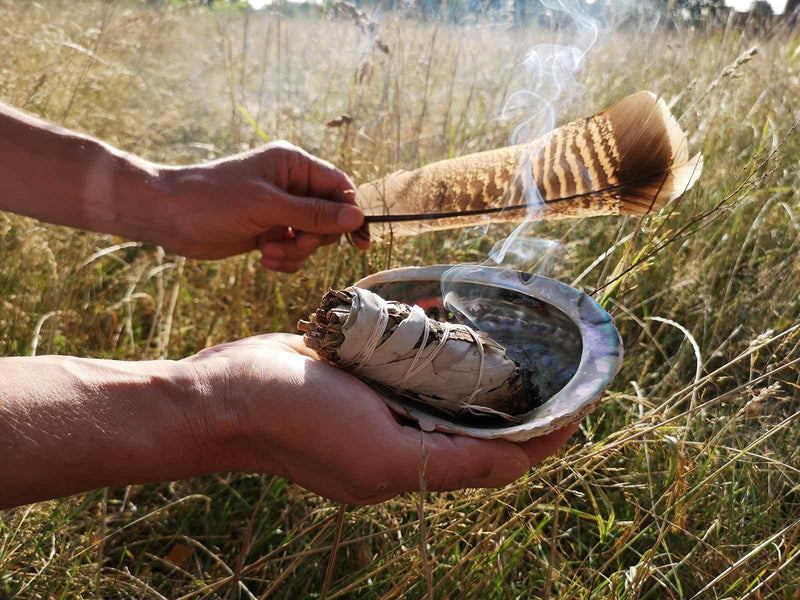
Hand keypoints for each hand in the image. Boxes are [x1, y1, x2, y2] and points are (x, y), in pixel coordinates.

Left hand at [161, 141, 369, 269]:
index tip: (359, 241)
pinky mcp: (268, 230)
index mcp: (293, 164)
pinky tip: (264, 258)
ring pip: (311, 238)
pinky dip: (285, 259)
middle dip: (314, 238)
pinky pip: (294, 250)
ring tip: (270, 253)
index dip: (351, 213)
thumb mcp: (267, 207)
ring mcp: (279, 209)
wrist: (168, 217)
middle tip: (292, 243)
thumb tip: (356, 217)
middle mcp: (289, 184)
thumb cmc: (212, 199)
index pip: (338, 187)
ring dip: (296, 252)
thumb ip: (313, 214)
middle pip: (329, 217)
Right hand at [187, 334, 577, 504]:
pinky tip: (444, 313)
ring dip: (474, 364)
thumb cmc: (299, 423)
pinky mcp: (357, 378)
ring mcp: (376, 406)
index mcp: (411, 467)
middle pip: (475, 421)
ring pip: (443, 387)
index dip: (544, 434)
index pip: (498, 456)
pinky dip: (431, 340)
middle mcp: (400, 439)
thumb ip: (454, 465)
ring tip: (508, 336)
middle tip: (550, 360)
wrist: (224, 392)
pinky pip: (407, 360)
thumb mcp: (383, 457)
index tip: (581, 401)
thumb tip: (522, 464)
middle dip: (515, 395)